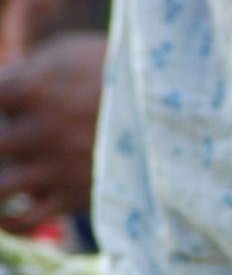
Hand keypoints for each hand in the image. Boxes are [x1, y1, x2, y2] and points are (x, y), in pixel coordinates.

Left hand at [0, 31, 104, 233]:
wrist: (172, 111)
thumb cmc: (116, 74)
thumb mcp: (70, 54)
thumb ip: (27, 70)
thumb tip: (0, 84)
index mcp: (33, 87)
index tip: (4, 109)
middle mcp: (41, 129)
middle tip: (15, 144)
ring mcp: (57, 165)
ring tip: (4, 182)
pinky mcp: (74, 194)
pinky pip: (26, 219)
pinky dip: (10, 220)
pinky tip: (8, 212)